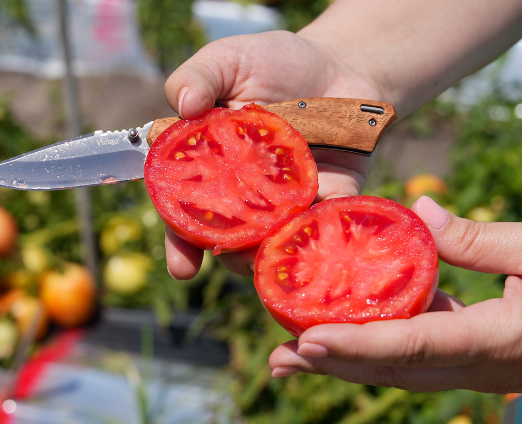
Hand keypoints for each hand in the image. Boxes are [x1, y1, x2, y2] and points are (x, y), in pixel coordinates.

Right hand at [160, 31, 382, 279]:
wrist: (340, 63)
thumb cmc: (274, 62)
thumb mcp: (229, 59)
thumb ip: (199, 76)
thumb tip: (183, 104)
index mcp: (211, 168)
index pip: (187, 211)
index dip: (182, 241)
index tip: (182, 266)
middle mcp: (246, 194)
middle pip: (231, 239)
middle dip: (230, 257)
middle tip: (235, 258)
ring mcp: (289, 202)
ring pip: (275, 243)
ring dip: (273, 251)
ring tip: (276, 251)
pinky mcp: (332, 200)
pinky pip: (325, 225)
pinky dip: (320, 231)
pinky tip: (318, 233)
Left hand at [265, 196, 521, 392]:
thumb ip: (479, 237)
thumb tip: (419, 211)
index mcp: (497, 340)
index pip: (412, 346)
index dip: (356, 346)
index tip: (307, 340)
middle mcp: (482, 367)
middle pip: (394, 371)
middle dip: (334, 366)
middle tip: (279, 358)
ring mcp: (482, 370)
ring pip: (403, 371)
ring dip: (350, 363)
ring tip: (295, 354)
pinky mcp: (482, 360)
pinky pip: (422, 358)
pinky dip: (381, 349)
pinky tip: (350, 328)